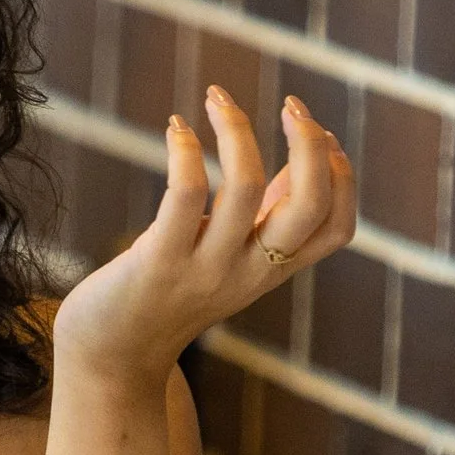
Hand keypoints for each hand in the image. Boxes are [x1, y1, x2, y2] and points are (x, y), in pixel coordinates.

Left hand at [53, 89, 356, 390]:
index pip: (337, 229)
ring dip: (237, 130)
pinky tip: (176, 127)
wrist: (111, 357)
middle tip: (292, 105)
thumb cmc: (169, 294)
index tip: (324, 137)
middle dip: (310, 145)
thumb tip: (302, 164)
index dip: (342, 178)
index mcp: (271, 271)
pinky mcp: (158, 262)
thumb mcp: (231, 259)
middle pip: (310, 207)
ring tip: (217, 96)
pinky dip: (186, 152)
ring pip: (244, 188)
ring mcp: (205, 268)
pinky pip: (185, 197)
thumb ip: (267, 219)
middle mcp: (248, 272)